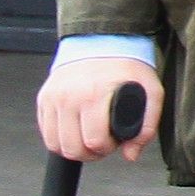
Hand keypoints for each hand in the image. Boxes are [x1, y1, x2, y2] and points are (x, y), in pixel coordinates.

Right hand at [36, 55, 159, 161]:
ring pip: (56, 144)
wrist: (101, 40)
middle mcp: (70, 96)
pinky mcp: (44, 98)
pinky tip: (75, 132)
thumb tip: (131, 154)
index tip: (114, 141)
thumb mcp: (150, 91)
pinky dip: (59, 139)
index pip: (94, 141)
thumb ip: (147, 126)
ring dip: (73, 149)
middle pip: (73, 148)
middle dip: (90, 152)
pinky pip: (46, 132)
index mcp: (95, 94)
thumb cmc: (126, 67)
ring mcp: (54, 97)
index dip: (107, 147)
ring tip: (87, 139)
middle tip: (101, 143)